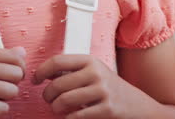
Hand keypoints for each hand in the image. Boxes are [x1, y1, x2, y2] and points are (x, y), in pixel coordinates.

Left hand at [32, 54, 156, 117]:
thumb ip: (73, 72)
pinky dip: (68, 118)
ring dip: (55, 108)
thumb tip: (44, 74)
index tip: (34, 80)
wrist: (140, 107)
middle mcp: (96, 73)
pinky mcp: (106, 109)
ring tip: (57, 109)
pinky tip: (70, 117)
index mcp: (90, 61)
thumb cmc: (111, 90)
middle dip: (47, 95)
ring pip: (63, 101)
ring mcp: (102, 91)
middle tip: (48, 100)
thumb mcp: (95, 73)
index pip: (57, 61)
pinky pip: (75, 116)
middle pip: (57, 84)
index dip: (41, 71)